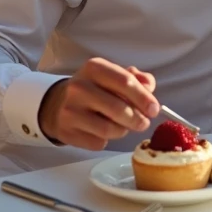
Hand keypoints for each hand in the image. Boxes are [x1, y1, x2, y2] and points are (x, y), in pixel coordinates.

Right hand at [38, 58, 159, 149]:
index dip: (144, 98)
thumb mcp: (113, 75)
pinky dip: (106, 140)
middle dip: (137, 119)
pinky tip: (102, 131)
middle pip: (119, 109)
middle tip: (144, 123)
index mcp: (94, 68)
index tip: (155, 109)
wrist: (57, 104)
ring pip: (110, 129)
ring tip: (122, 125)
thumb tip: (149, 87)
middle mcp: (79, 87)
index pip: (125, 82)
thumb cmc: (94, 89)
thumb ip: (136, 78)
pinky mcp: (67, 132)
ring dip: (122, 130)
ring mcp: (70, 111)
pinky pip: (98, 143)